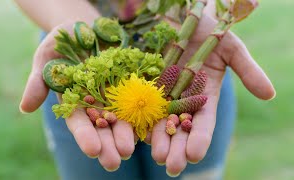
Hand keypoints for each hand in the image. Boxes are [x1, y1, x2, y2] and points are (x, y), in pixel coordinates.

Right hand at [19, 21, 134, 170]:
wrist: (86, 29)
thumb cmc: (61, 43)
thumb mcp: (46, 58)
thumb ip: (38, 82)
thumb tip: (25, 107)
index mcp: (74, 102)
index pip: (79, 123)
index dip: (85, 136)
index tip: (92, 150)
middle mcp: (95, 104)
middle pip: (102, 128)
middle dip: (107, 145)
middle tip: (114, 162)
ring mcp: (114, 96)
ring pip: (121, 119)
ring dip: (125, 136)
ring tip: (129, 150)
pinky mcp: (129, 86)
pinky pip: (138, 101)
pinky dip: (142, 115)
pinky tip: (148, 129)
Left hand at [149, 14, 275, 175]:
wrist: (183, 18)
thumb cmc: (210, 31)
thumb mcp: (232, 49)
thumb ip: (248, 70)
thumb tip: (270, 95)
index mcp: (205, 96)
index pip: (204, 122)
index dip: (200, 138)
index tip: (195, 155)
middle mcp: (183, 99)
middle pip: (181, 128)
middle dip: (177, 148)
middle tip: (171, 166)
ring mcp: (164, 93)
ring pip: (160, 121)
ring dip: (158, 140)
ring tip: (156, 156)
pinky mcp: (147, 85)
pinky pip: (142, 104)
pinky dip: (140, 119)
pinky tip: (136, 134)